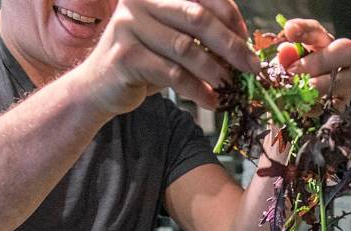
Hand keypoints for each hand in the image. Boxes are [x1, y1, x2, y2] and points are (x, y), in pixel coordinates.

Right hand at [74, 0, 259, 114]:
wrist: (99, 87)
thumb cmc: (143, 62)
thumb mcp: (172, 40)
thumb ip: (198, 34)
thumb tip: (243, 45)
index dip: (230, 17)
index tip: (247, 41)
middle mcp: (139, 1)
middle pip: (197, 18)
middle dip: (230, 45)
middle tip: (250, 68)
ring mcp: (129, 26)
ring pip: (186, 48)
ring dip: (215, 71)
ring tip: (230, 89)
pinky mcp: (125, 56)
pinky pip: (172, 74)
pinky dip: (197, 90)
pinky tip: (211, 101)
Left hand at [278, 19, 350, 106]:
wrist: (283, 111)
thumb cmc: (283, 83)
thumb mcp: (278, 69)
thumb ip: (282, 59)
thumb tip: (285, 51)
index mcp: (319, 45)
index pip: (316, 31)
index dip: (305, 29)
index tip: (289, 30)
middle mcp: (337, 60)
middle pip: (344, 50)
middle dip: (319, 60)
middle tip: (293, 70)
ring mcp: (344, 83)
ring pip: (345, 79)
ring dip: (320, 84)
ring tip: (300, 89)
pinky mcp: (342, 105)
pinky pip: (336, 104)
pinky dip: (318, 105)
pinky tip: (302, 106)